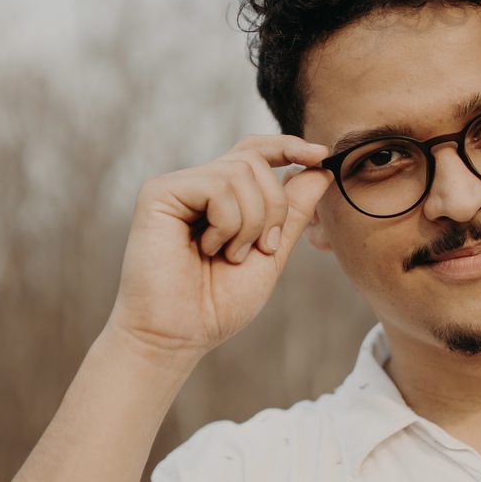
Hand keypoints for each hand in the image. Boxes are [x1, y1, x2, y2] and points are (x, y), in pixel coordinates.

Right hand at [107, 135, 332, 363]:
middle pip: (255, 161)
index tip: (321, 156)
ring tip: (230, 255)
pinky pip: (217, 185)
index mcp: (221, 198)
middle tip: (262, 248)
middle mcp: (197, 186)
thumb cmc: (217, 304)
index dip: (289, 147)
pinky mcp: (158, 193)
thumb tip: (320, 168)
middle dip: (274, 208)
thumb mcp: (271, 254)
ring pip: (241, 171)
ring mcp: (176, 187)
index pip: (256, 152)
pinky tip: (209, 248)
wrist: (179, 335)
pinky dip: (228, 223)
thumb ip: (293, 212)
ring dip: (251, 222)